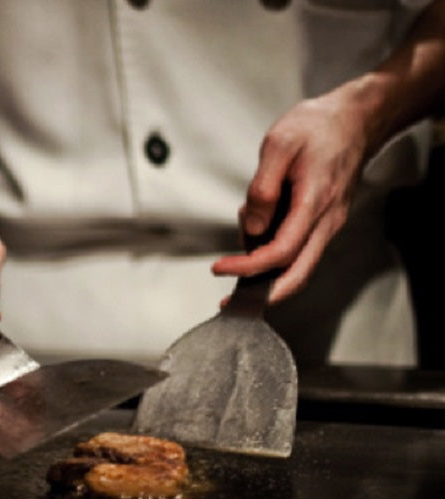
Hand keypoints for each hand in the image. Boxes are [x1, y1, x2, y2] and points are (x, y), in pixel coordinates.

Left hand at [213, 87, 367, 302]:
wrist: (356, 119)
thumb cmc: (318, 127)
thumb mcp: (279, 144)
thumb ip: (263, 188)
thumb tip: (254, 226)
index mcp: (315, 203)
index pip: (280, 253)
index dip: (248, 267)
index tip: (220, 268)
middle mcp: (326, 222)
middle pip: (297, 275)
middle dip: (264, 294)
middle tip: (232, 303)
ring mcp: (328, 224)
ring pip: (299, 266)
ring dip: (267, 272)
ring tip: (240, 247)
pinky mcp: (324, 222)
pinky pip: (299, 249)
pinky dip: (275, 254)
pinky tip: (256, 232)